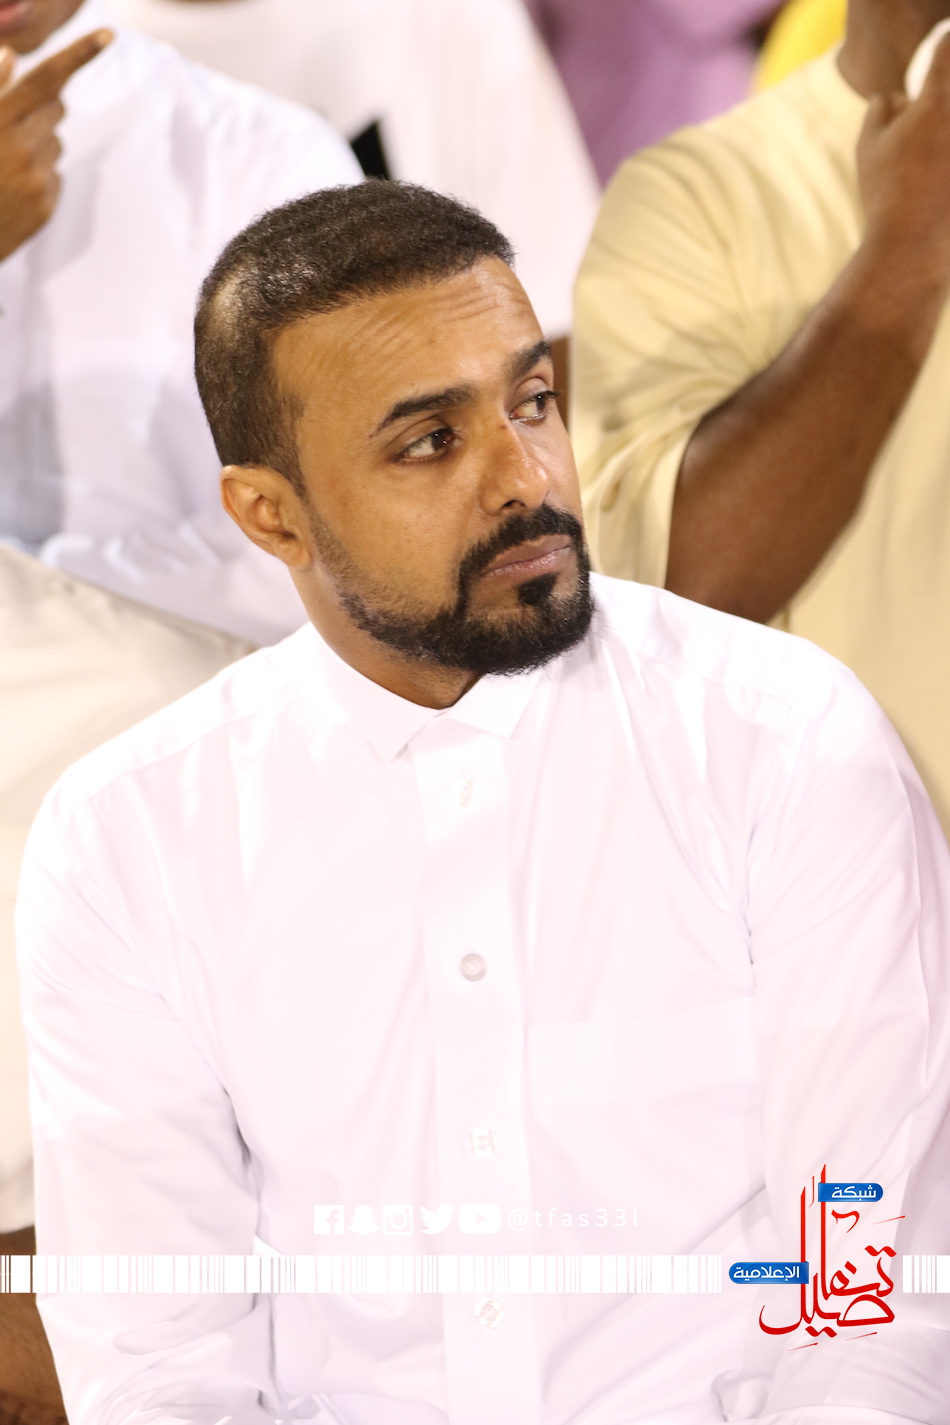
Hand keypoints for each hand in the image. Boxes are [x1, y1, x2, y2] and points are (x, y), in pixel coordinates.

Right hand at [0, 28, 110, 263]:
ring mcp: (36, 178)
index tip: (109, 34)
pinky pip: (55, 175)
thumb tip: (11, 55)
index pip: (46, 78)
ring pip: (56, 143)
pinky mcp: (46, 205)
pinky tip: (14, 188)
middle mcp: (21, 146)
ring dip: (38, 146)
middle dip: (42, 110)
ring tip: (6, 166)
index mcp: (0, 119)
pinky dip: (39, 176)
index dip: (79, 54)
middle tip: (11, 130)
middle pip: (57, 109)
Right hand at [857, 33, 949, 288]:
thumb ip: (879, 112)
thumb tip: (891, 97)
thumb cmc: (884, 194)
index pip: (945, 51)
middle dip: (941, 100)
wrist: (910, 243)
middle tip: (923, 126)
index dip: (944, 45)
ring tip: (926, 162)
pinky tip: (935, 178)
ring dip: (939, 139)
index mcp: (933, 105)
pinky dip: (943, 160)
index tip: (941, 48)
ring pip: (948, 131)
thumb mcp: (868, 149)